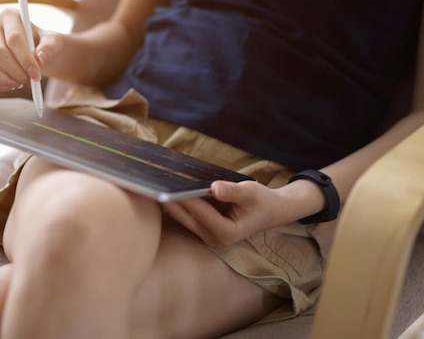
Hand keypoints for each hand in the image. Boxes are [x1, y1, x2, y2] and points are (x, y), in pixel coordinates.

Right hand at [0, 8, 62, 91]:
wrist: (36, 53)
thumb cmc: (43, 44)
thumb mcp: (53, 42)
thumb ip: (49, 47)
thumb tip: (40, 59)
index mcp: (10, 16)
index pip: (14, 37)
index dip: (25, 58)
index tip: (36, 74)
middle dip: (15, 71)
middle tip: (30, 81)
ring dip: (0, 78)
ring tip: (18, 84)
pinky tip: (9, 86)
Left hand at [163, 180, 293, 246]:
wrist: (270, 211)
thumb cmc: (261, 201)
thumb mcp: (251, 192)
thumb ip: (233, 191)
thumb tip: (214, 187)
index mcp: (227, 233)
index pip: (201, 213)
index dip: (186, 199)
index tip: (170, 186)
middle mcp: (214, 238)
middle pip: (186, 218)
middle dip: (170, 202)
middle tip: (152, 185)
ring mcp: (207, 235)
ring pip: (182, 218)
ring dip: (170, 203)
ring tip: (154, 185)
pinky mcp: (202, 229)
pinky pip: (186, 216)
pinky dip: (177, 204)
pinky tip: (166, 189)